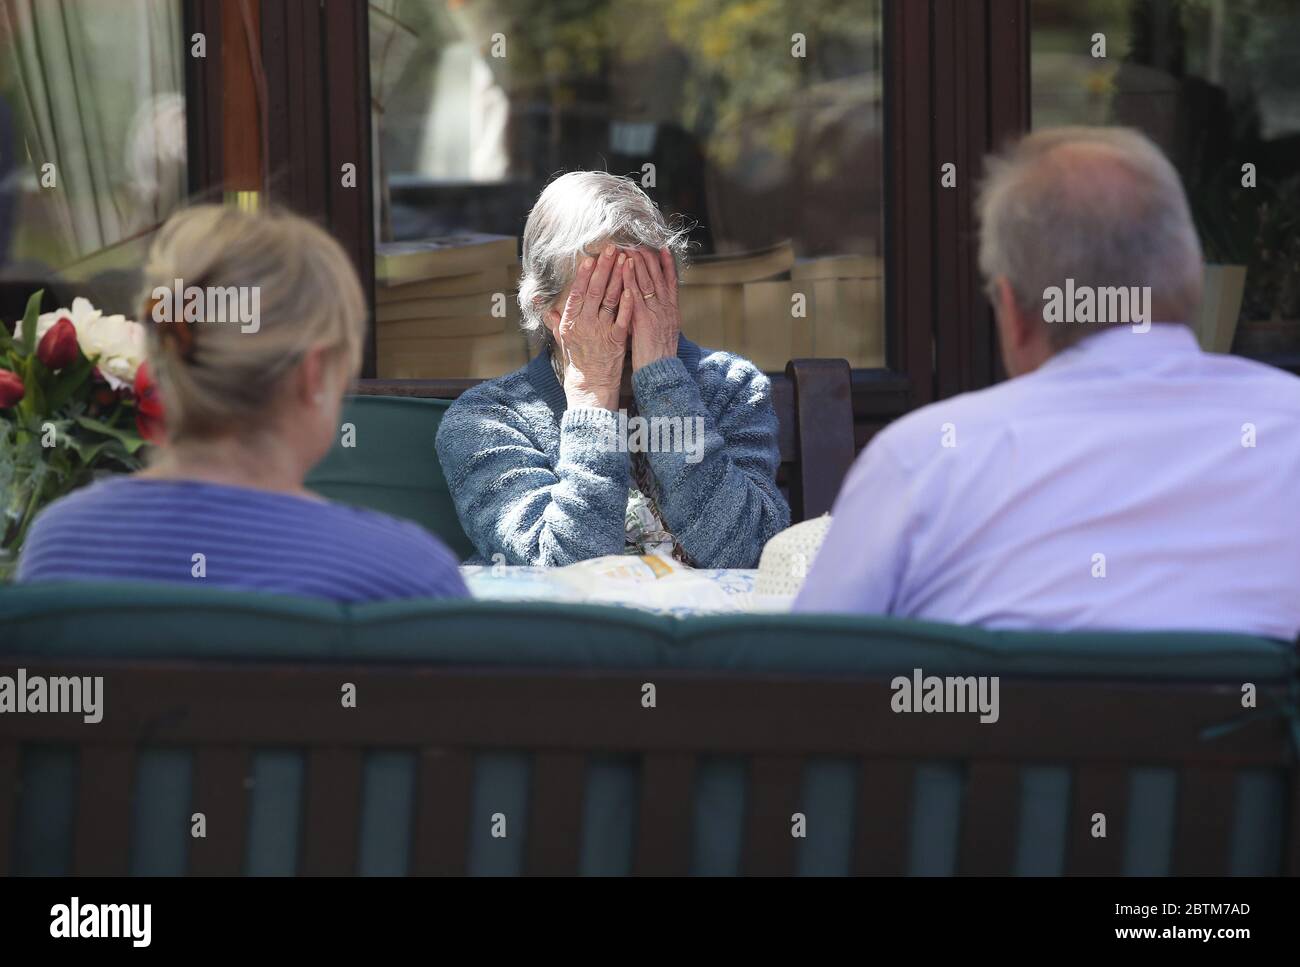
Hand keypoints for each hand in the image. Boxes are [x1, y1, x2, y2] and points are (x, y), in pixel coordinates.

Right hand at [556, 244, 631, 409]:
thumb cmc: (578, 361)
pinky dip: (627, 303)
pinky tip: (632, 288)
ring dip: (618, 278)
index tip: (590, 258)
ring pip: (610, 300)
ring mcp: (601, 332)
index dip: (584, 275)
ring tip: (626, 260)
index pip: (577, 293)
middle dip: (604, 268)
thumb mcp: (562, 340)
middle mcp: (585, 325)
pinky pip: (623, 318)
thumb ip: (555, 321)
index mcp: (570, 322)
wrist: (590, 385)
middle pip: (595, 291)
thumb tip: (542, 305)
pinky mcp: (617, 340)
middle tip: (612, 249)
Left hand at [627, 247, 680, 371]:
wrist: (661, 371)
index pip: (671, 281)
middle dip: (649, 257)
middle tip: (640, 241)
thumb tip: (655, 308)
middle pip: (658, 276)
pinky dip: (630, 278)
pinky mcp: (643, 318)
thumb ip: (661, 318)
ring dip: (638, 262)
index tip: (662, 248)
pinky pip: (635, 294)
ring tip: (630, 246)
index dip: (667, 264)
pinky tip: (624, 266)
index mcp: (672, 310)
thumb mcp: (666, 333)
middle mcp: (666, 307)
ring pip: (647, 281)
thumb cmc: (660, 357)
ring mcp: (655, 311)